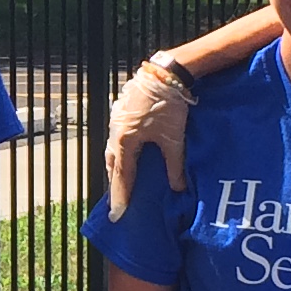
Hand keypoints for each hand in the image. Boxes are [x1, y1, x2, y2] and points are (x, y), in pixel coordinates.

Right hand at [104, 61, 194, 220]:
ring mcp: (116, 121)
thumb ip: (174, 165)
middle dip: (115, 184)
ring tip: (122, 181)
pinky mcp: (121, 113)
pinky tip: (129, 154)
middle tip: (119, 202)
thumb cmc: (168, 105)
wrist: (164, 73)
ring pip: (113, 151)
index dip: (121, 197)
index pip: (121, 177)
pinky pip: (116, 139)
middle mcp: (115, 133)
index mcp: (125, 141)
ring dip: (117, 167)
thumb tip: (178, 188)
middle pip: (112, 165)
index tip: (118, 216)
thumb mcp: (173, 138)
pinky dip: (121, 152)